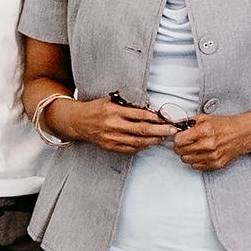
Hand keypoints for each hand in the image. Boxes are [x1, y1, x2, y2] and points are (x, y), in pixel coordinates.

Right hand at [54, 96, 176, 154]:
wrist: (79, 122)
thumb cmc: (97, 109)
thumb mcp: (111, 101)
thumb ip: (129, 105)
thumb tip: (151, 110)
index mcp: (114, 111)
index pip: (140, 115)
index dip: (155, 118)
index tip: (166, 119)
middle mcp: (114, 125)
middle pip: (142, 130)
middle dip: (160, 131)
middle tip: (171, 130)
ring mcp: (112, 138)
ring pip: (138, 141)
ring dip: (153, 140)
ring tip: (163, 137)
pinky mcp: (111, 147)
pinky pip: (130, 149)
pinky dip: (142, 146)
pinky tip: (149, 143)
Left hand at [172, 111, 250, 171]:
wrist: (243, 134)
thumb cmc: (225, 125)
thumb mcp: (206, 118)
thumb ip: (189, 123)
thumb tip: (175, 127)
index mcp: (204, 130)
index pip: (178, 140)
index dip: (177, 137)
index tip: (180, 136)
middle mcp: (208, 144)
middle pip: (180, 151)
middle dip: (180, 146)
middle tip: (185, 142)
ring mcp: (212, 156)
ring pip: (186, 160)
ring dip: (187, 154)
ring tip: (194, 147)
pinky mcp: (216, 164)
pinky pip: (196, 166)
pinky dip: (196, 160)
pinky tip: (201, 153)